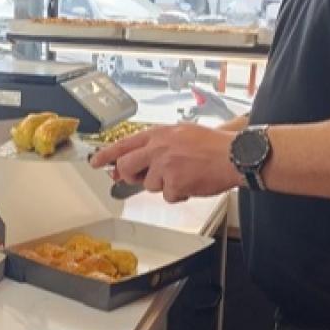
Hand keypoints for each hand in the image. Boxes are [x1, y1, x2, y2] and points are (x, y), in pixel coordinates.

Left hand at [89, 124, 241, 202]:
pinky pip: (168, 195)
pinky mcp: (174, 183)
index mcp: (159, 134)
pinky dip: (180, 194)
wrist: (235, 155)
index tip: (95, 161)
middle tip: (141, 176)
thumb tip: (135, 161)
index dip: (106, 154)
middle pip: (127, 165)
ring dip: (165, 185)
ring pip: (149, 184)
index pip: (124, 143)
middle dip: (131, 174)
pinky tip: (193, 183)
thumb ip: (156, 146)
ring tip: (185, 174)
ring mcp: (165, 166)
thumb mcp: (181, 134)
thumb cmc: (213, 145)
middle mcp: (158, 148)